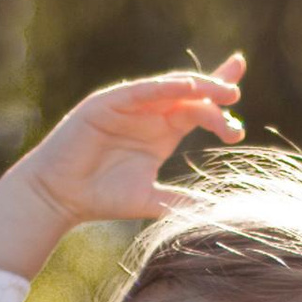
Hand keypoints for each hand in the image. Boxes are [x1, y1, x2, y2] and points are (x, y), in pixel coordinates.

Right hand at [0, 59, 245, 279]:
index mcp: (162, 132)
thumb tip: (217, 214)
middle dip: (215, 97)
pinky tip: (186, 87)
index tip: (240, 92)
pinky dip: (164, 87)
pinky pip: (140, 90)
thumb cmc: (103, 198)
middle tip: (235, 104)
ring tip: (223, 91)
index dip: (219, 98)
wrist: (60, 197)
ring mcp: (128, 105)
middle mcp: (149, 114)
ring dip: (197, 87)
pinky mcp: (107, 103)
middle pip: (191, 95)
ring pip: (170, 88)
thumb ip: (181, 202)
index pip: (198, 108)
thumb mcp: (151, 200)